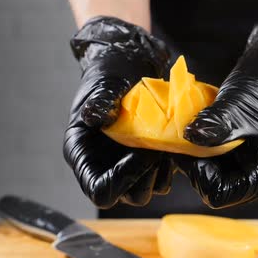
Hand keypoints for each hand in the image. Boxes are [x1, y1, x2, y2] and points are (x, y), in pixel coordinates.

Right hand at [64, 16, 173, 208]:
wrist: (127, 60)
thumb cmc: (109, 72)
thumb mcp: (104, 83)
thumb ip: (100, 102)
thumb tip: (93, 116)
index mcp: (81, 153)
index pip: (98, 190)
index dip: (121, 179)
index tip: (141, 153)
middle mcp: (101, 164)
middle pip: (125, 196)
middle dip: (145, 178)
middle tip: (159, 150)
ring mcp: (123, 163)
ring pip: (145, 190)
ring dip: (160, 174)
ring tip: (168, 146)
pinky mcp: (144, 158)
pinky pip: (159, 177)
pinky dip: (170, 166)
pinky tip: (175, 144)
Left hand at [178, 0, 257, 207]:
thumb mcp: (236, 109)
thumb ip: (213, 128)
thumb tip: (187, 139)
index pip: (222, 194)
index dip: (200, 174)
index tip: (189, 146)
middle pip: (218, 186)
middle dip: (198, 164)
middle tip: (186, 137)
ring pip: (216, 174)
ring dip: (200, 155)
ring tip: (195, 129)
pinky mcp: (249, 156)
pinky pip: (219, 162)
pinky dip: (206, 148)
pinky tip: (202, 129)